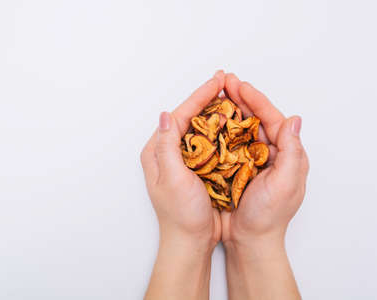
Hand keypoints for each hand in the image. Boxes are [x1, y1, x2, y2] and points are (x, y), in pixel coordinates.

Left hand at [141, 71, 224, 299]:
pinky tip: (230, 121)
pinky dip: (218, 129)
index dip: (199, 96)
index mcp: (157, 152)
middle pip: (188, 117)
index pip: (179, 116)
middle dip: (206, 98)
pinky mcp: (194, 168)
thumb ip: (167, 147)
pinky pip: (206, 141)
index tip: (216, 81)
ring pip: (198, 127)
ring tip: (228, 94)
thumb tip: (165, 115)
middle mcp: (167, 152)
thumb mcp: (172, 179)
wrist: (190, 241)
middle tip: (223, 80)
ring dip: (213, 110)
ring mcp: (181, 160)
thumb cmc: (181, 215)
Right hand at [220, 75, 308, 247]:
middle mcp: (267, 153)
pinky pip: (226, 143)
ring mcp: (249, 159)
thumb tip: (294, 120)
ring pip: (238, 128)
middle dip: (239, 99)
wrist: (249, 240)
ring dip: (227, 111)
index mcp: (285, 154)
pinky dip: (218, 130)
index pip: (271, 118)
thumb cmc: (269, 217)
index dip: (255, 100)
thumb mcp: (286, 183)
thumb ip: (292, 152)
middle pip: (253, 118)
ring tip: (215, 95)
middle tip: (224, 82)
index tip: (239, 85)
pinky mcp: (233, 167)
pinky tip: (207, 121)